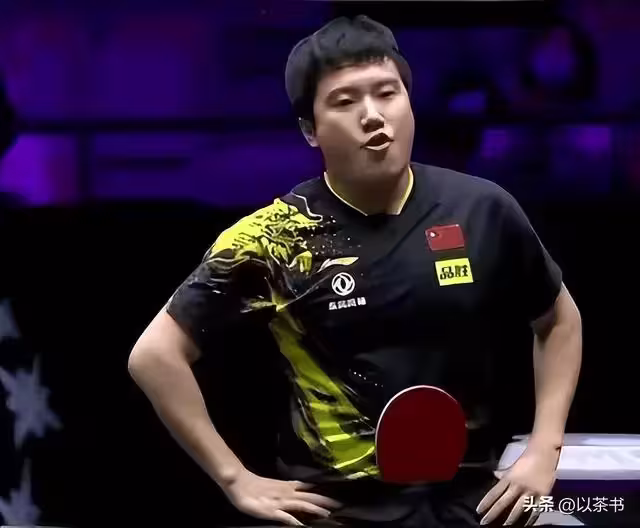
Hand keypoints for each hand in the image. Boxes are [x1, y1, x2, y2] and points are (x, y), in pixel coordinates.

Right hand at [222, 469, 341, 525]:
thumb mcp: (276, 485)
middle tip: (339, 505)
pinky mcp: (270, 511)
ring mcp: (279, 502)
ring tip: (327, 513)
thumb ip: (289, 488)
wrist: (239, 482)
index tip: (336, 497)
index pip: (309, 489)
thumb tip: (303, 489)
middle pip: (309, 496)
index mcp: (288, 486)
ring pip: (301, 505)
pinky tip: (301, 525)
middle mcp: (287, 493)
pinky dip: (293, 521)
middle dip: (324, 501)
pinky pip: (284, 516)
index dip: (322, 493)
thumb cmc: (256, 485)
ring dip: (314, 509)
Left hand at [476, 443, 559, 525]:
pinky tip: (526, 524)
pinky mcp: (542, 494)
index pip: (494, 492)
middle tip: (484, 522)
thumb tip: (495, 475)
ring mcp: (530, 491)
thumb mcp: (513, 466)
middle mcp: (517, 485)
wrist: (543, 453)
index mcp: (508, 478)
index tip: (479, 511)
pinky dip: (530, 518)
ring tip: (505, 526)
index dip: (485, 502)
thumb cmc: (527, 458)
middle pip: (503, 502)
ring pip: (518, 508)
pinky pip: (535, 509)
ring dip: (511, 519)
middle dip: (493, 513)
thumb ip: (504, 474)